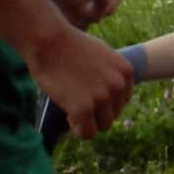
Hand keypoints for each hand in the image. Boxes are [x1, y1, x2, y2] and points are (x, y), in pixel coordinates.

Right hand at [26, 25, 134, 139]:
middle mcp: (118, 86)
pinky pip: (86, 133)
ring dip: (87, 121)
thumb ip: (108, 75)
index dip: (103, 101)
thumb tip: (106, 98)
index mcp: (125, 72)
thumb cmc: (67, 44)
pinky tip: (68, 116)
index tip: (87, 93)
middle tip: (76, 100)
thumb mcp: (99, 55)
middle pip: (113, 115)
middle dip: (96, 112)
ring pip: (102, 126)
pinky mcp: (84, 109)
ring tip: (71, 107)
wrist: (47, 39)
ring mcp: (102, 98)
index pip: (121, 101)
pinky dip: (77, 128)